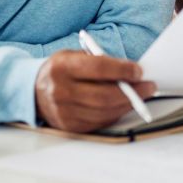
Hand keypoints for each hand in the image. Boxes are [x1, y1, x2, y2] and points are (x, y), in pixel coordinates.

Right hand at [34, 50, 155, 132]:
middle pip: (104, 95)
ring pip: (105, 111)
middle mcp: (60, 91)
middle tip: (148, 86)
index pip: (98, 68)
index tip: (139, 71)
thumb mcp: (75, 56)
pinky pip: (100, 122)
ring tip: (140, 96)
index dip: (122, 70)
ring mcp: (63, 112)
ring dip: (128, 104)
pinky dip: (115, 113)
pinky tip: (123, 105)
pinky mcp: (69, 126)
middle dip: (132, 91)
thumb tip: (132, 71)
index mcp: (62, 67)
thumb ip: (100, 62)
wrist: (34, 90)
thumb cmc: (62, 70)